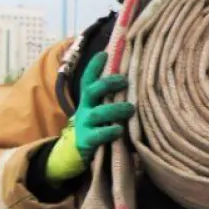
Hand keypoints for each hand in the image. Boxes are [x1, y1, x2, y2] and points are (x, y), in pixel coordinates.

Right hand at [46, 50, 135, 182]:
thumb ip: (112, 100)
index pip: (89, 79)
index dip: (94, 66)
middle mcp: (85, 109)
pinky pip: (97, 135)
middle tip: (124, 80)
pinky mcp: (86, 142)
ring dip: (114, 109)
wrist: (73, 155)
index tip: (104, 53)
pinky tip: (119, 130)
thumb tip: (136, 82)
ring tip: (130, 108)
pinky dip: (109, 131)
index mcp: (89, 101)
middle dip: (107, 83)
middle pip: (91, 91)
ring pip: (97, 113)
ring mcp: (84, 125)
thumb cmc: (95, 129)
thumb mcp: (100, 111)